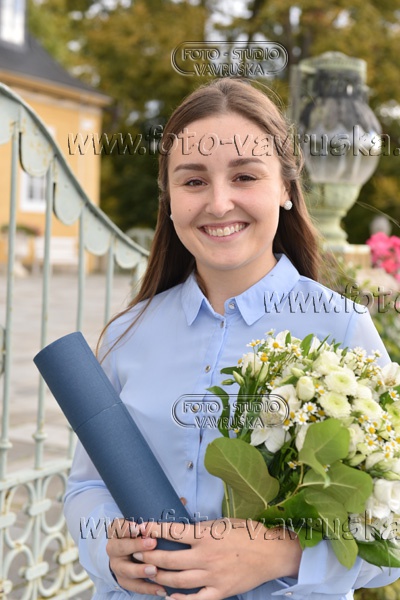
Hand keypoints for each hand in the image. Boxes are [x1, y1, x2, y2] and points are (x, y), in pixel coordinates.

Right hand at [106, 518, 166, 595]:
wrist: (125, 552)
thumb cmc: (140, 533)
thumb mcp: (144, 521)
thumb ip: (159, 513)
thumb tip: (182, 500)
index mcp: (117, 530)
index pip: (118, 527)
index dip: (127, 528)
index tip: (139, 527)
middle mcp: (113, 548)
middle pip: (120, 548)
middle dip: (136, 546)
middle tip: (152, 544)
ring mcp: (117, 566)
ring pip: (125, 570)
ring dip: (140, 571)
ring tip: (155, 570)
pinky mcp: (123, 581)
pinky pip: (134, 587)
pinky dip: (147, 589)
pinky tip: (161, 589)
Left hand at [132, 518, 301, 599]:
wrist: (271, 552)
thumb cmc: (247, 533)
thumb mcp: (223, 522)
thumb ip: (202, 528)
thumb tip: (181, 529)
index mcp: (206, 535)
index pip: (173, 531)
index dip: (154, 530)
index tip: (140, 528)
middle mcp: (206, 555)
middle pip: (170, 558)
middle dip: (149, 556)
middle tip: (135, 553)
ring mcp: (213, 575)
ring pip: (178, 580)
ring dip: (160, 576)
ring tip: (148, 572)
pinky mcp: (221, 591)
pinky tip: (170, 597)